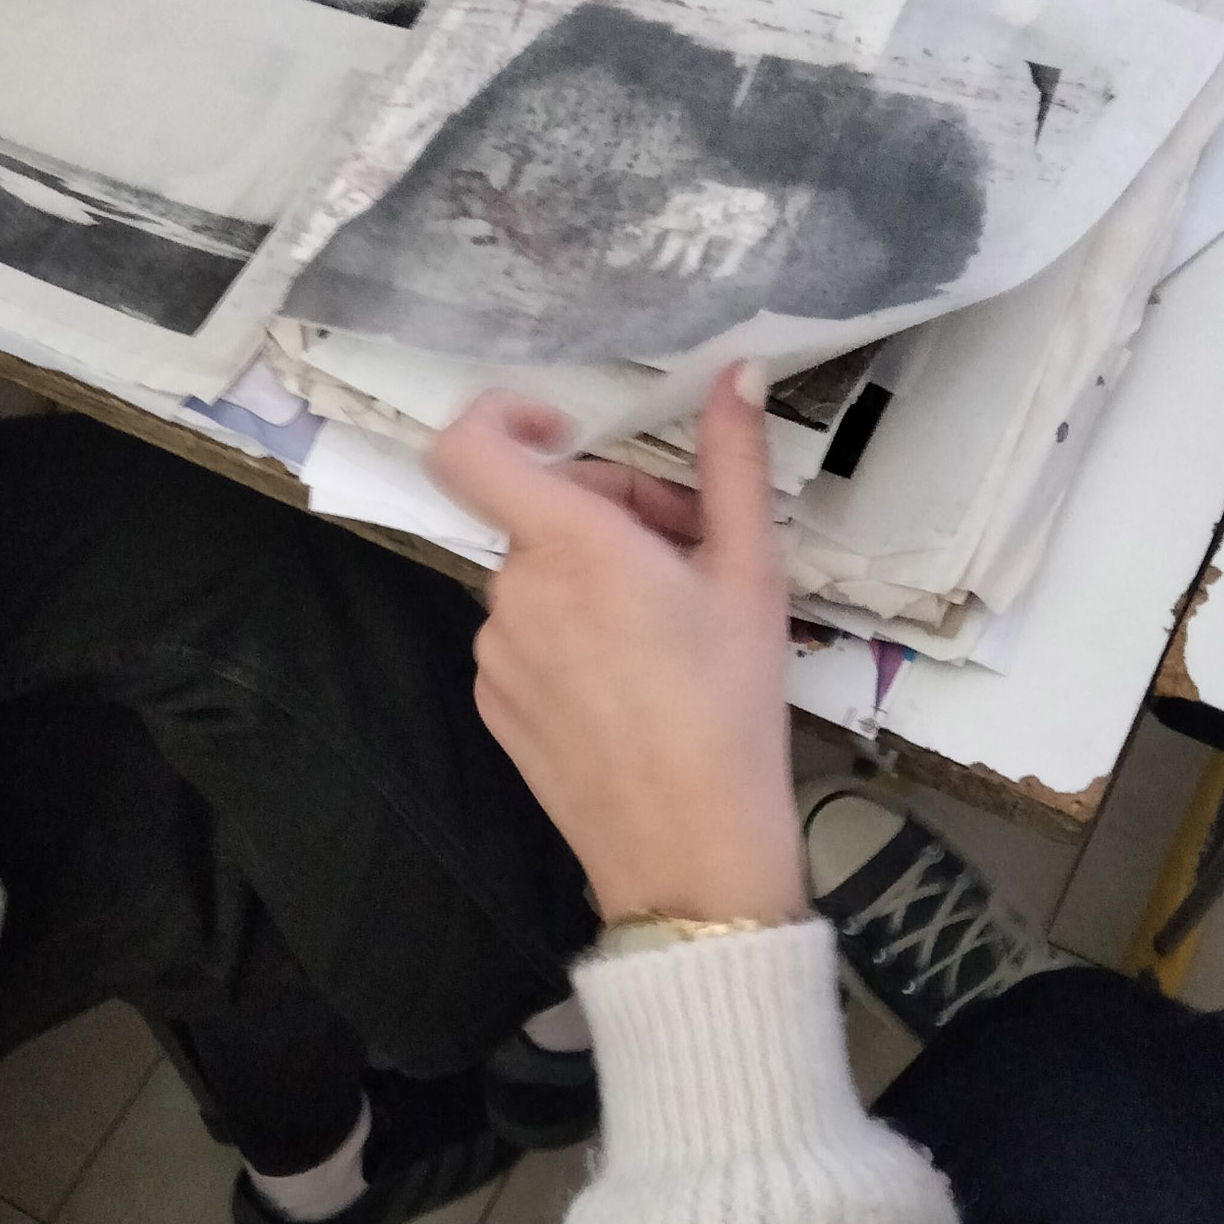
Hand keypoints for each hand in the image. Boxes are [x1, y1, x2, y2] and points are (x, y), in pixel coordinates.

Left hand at [430, 366, 805, 928]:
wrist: (690, 849)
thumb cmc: (728, 711)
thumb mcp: (752, 574)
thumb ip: (736, 460)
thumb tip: (739, 373)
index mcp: (572, 547)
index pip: (470, 446)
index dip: (504, 416)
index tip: (563, 429)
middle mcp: (515, 594)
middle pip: (540, 511)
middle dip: (612, 512)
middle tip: (691, 551)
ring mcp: (496, 653)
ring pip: (538, 577)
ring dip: (595, 577)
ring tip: (672, 626)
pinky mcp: (494, 702)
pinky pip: (526, 637)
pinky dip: (572, 634)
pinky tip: (636, 678)